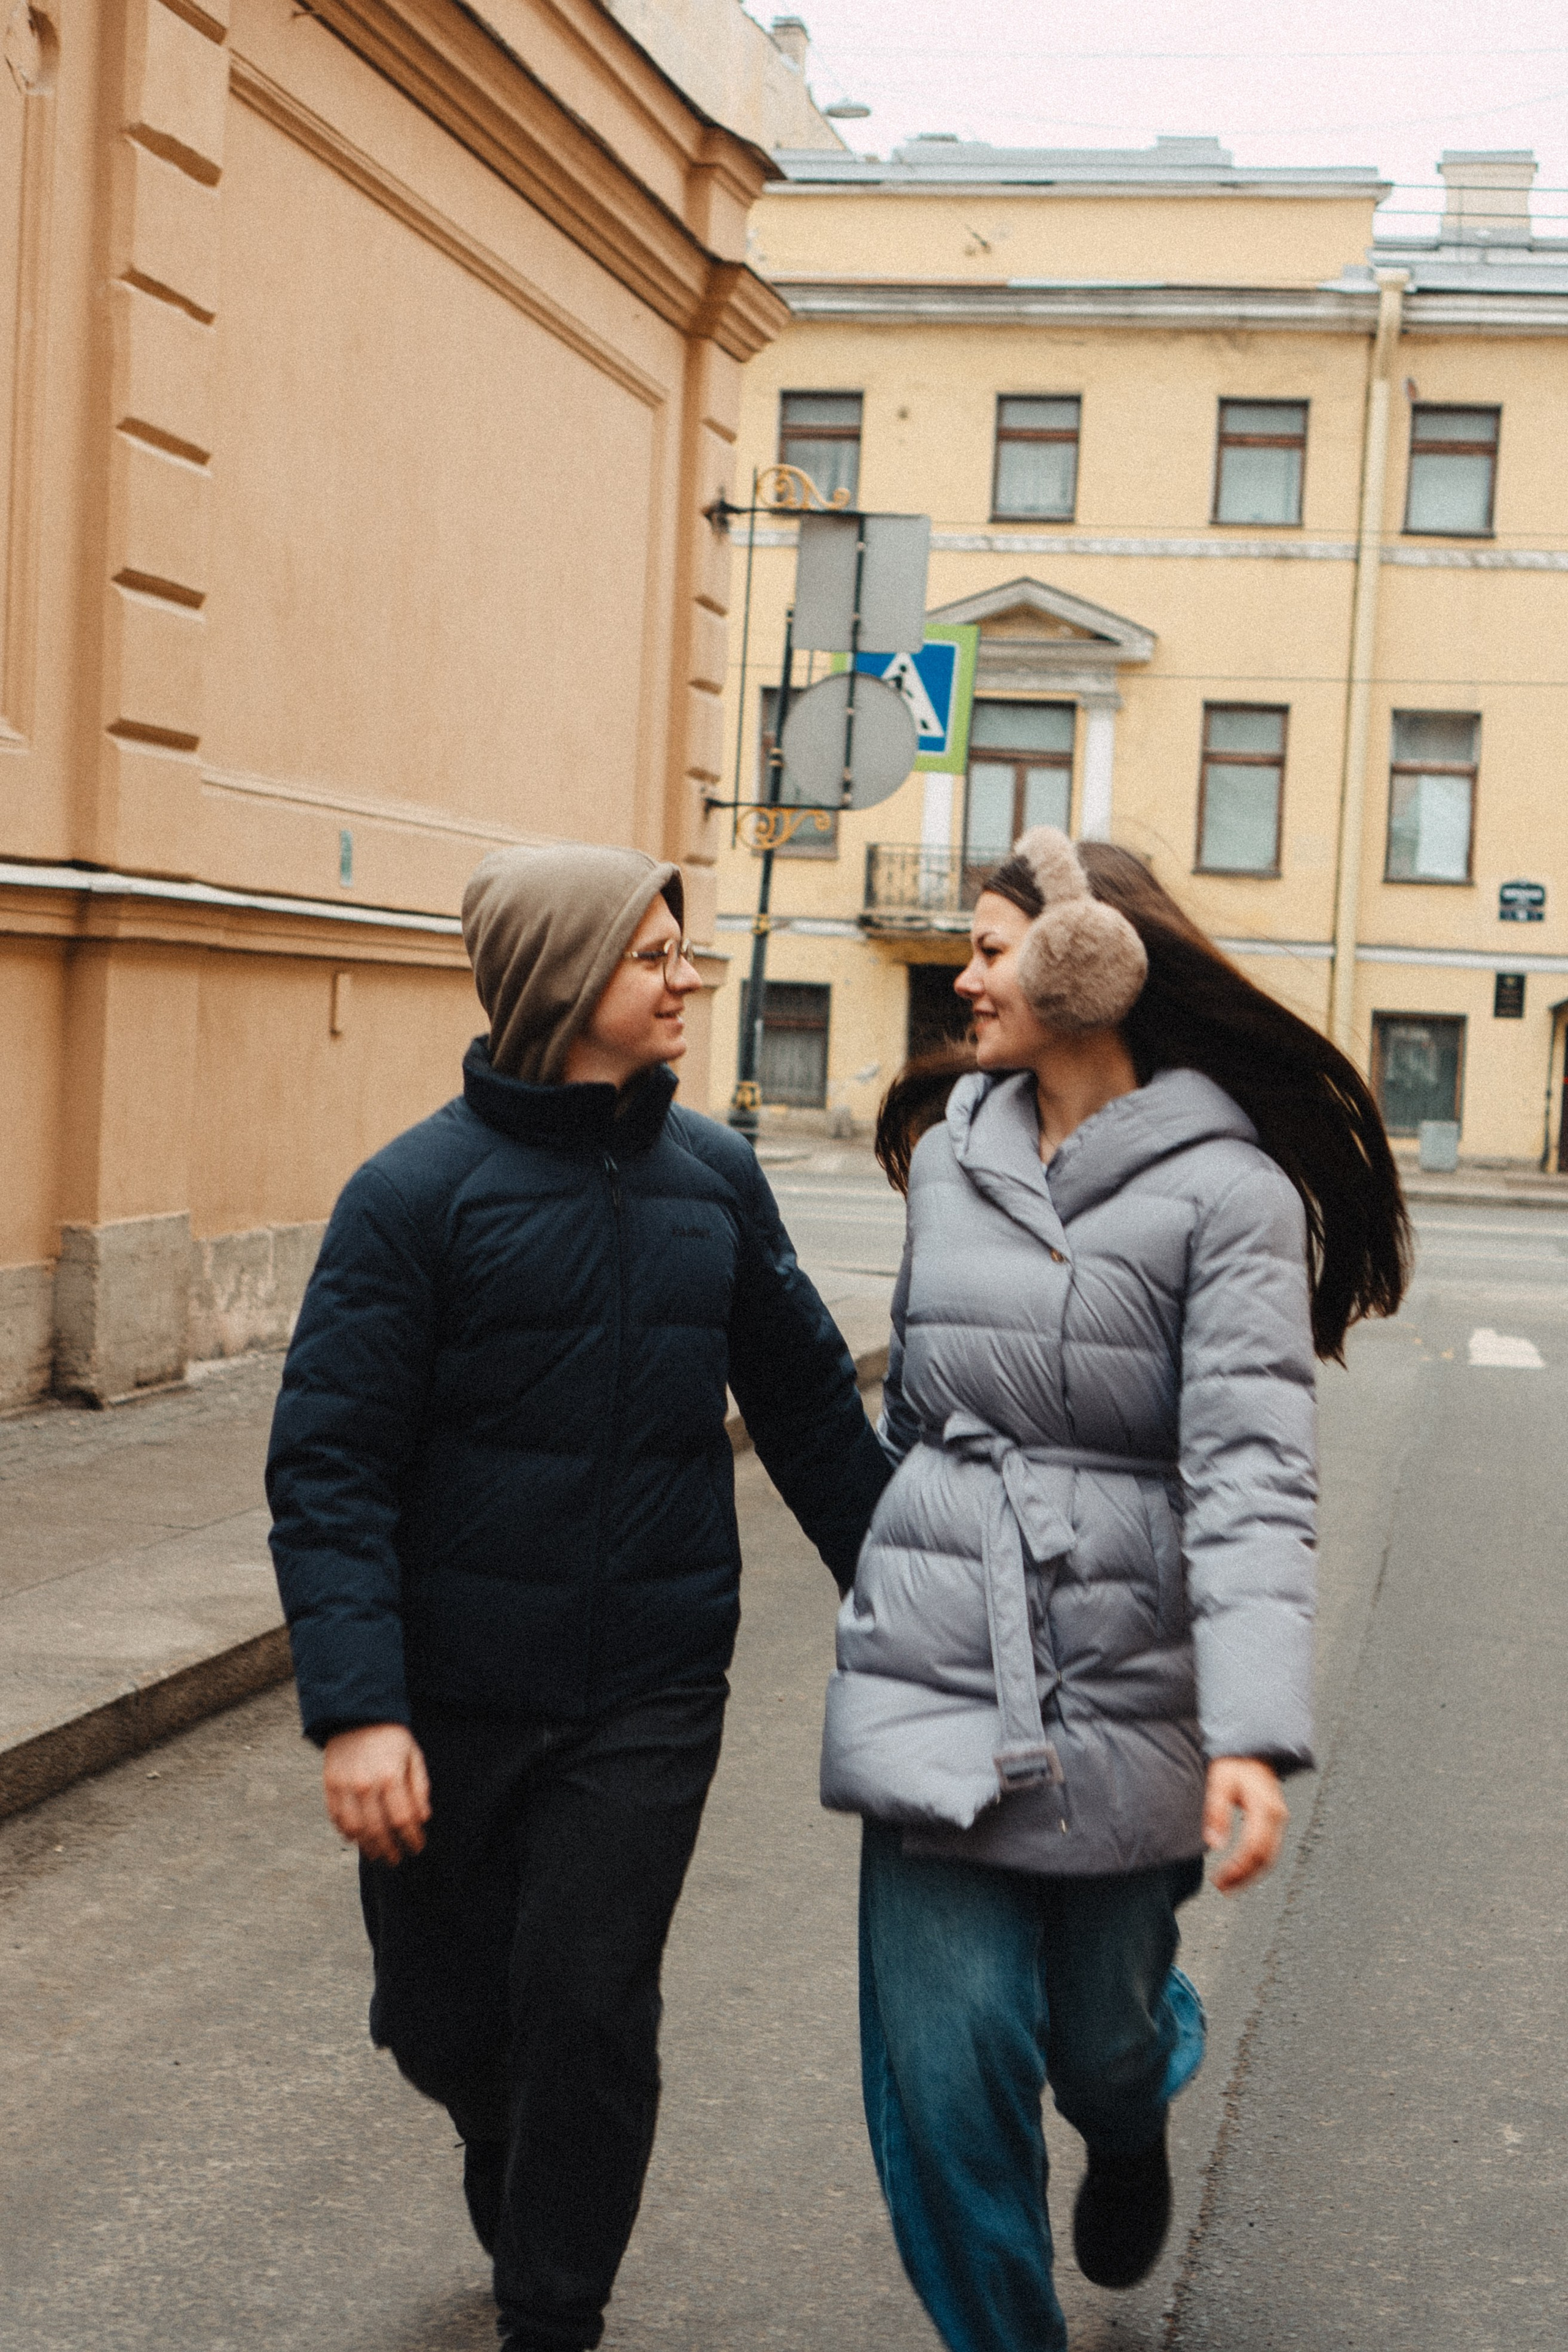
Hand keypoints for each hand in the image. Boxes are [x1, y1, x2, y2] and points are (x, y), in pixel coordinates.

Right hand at [323, 1723, 430, 1864]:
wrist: (356, 1713)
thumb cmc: (390, 1736)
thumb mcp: (413, 1756)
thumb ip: (419, 1788)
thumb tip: (423, 1818)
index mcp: (391, 1777)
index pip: (403, 1820)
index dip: (412, 1839)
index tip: (417, 1847)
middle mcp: (366, 1785)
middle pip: (378, 1831)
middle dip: (390, 1850)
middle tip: (396, 1859)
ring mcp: (345, 1787)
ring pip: (355, 1829)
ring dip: (367, 1847)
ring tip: (377, 1855)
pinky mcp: (330, 1785)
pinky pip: (336, 1818)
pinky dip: (346, 1832)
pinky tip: (356, 1839)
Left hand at [1203, 1756, 1287, 1893]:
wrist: (1251, 1749)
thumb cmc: (1234, 1764)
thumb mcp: (1219, 1782)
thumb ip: (1216, 1811)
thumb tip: (1215, 1844)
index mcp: (1266, 1808)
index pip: (1253, 1848)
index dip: (1237, 1868)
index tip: (1220, 1879)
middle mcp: (1278, 1817)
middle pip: (1265, 1858)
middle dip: (1244, 1877)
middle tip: (1223, 1889)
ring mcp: (1279, 1820)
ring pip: (1270, 1858)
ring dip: (1251, 1875)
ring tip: (1229, 1887)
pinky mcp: (1275, 1822)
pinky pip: (1270, 1850)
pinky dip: (1256, 1865)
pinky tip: (1241, 1871)